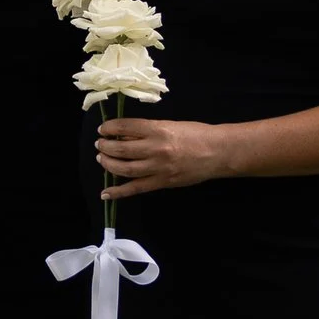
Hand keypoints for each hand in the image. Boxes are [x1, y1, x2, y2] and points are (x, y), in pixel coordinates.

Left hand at [94, 113, 230, 198]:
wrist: (218, 152)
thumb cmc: (195, 134)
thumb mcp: (170, 124)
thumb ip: (148, 130)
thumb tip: (123, 135)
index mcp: (158, 129)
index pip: (126, 127)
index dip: (110, 128)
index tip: (103, 129)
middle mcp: (156, 148)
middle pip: (121, 149)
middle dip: (105, 147)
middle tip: (100, 145)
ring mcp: (159, 168)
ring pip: (125, 169)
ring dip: (108, 164)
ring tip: (102, 159)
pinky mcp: (162, 183)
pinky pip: (136, 188)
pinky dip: (119, 192)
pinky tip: (106, 193)